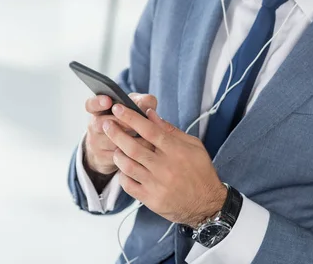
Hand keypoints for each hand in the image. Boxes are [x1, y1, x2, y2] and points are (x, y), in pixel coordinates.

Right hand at [83, 93, 155, 174]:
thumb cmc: (127, 123)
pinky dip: (132, 153)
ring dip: (129, 139)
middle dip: (120, 123)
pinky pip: (117, 156)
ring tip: (145, 137)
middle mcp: (94, 126)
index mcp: (99, 111)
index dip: (98, 102)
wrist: (113, 149)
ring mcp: (97, 143)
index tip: (108, 101)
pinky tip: (144, 151)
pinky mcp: (103, 158)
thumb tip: (148, 101)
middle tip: (134, 123)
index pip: (92, 104)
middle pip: (101, 123)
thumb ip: (140, 102)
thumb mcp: (132, 109)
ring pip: (111, 141)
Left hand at [103, 104, 227, 226]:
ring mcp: (156, 184)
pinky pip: (128, 185)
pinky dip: (122, 175)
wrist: (206, 204)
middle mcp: (164, 166)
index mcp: (176, 150)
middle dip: (116, 133)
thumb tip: (151, 114)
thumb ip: (171, 130)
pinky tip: (123, 169)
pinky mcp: (150, 199)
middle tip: (106, 124)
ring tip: (115, 148)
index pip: (149, 129)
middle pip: (133, 147)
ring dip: (117, 155)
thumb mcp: (193, 146)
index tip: (118, 108)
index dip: (131, 118)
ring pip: (128, 166)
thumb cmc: (200, 171)